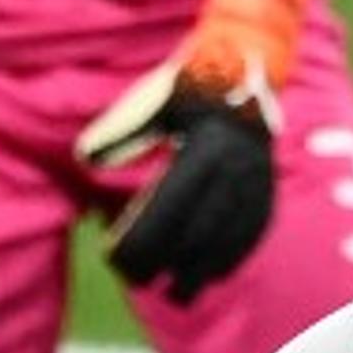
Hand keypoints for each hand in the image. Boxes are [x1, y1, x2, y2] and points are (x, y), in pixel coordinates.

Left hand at [74, 0, 307, 299]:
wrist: (249, 59)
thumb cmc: (191, 81)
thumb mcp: (152, 100)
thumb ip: (119, 131)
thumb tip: (84, 158)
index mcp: (205, 148)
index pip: (166, 212)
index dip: (139, 242)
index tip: (113, 258)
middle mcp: (236, 167)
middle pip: (198, 232)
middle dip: (167, 264)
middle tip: (141, 284)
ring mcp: (257, 175)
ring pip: (229, 235)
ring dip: (204, 269)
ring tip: (179, 293)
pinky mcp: (268, 180)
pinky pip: (256, 225)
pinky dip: (236, 252)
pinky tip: (218, 271)